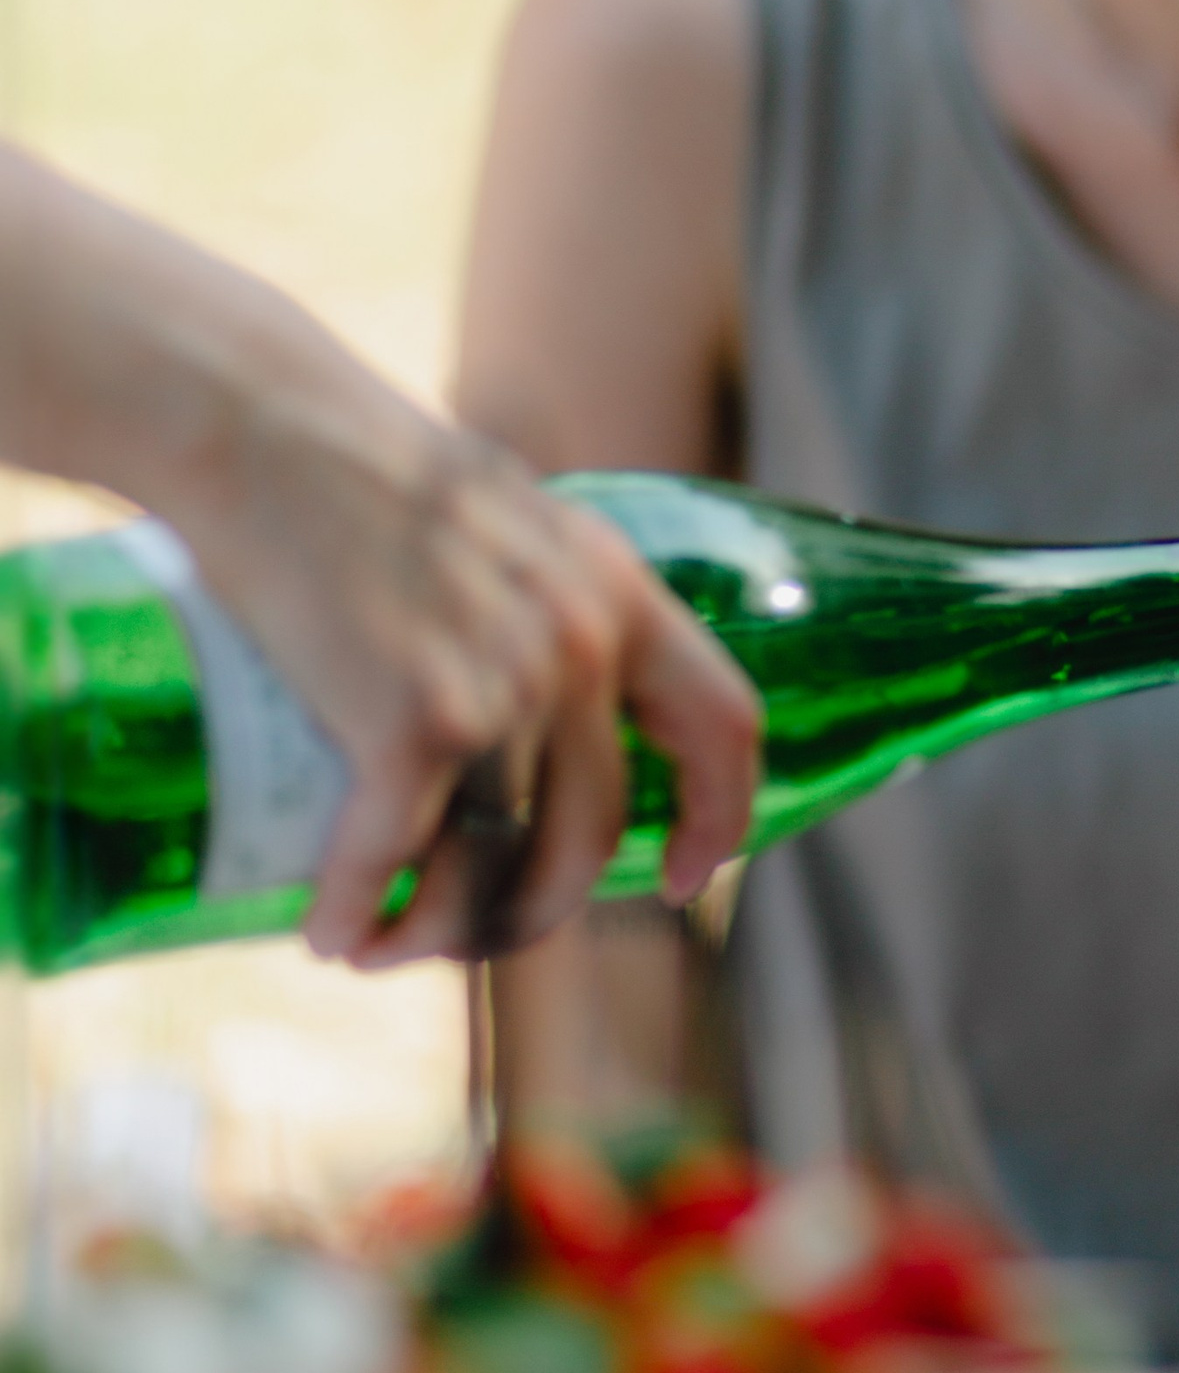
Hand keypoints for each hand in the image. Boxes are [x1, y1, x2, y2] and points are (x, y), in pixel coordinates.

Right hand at [184, 404, 760, 967]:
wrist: (261, 430)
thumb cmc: (366, 473)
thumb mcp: (510, 520)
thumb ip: (549, 593)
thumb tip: (550, 683)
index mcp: (620, 596)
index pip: (724, 728)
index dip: (718, 821)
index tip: (681, 879)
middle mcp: (581, 648)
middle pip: (591, 833)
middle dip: (532, 907)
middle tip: (469, 924)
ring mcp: (503, 687)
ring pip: (494, 869)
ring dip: (438, 933)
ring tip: (383, 942)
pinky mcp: (412, 720)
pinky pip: (393, 858)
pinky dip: (354, 913)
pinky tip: (330, 933)